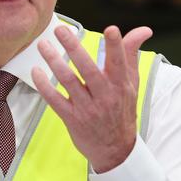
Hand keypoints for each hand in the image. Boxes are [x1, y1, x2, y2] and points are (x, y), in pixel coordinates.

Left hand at [31, 25, 152, 172]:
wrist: (116, 150)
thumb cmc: (122, 110)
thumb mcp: (132, 83)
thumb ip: (132, 54)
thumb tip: (144, 30)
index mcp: (120, 85)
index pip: (119, 62)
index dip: (116, 46)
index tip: (111, 29)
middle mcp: (104, 96)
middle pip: (87, 69)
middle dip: (73, 47)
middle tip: (61, 30)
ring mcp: (87, 108)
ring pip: (68, 81)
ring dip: (54, 62)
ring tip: (43, 45)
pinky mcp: (72, 118)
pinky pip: (55, 100)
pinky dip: (44, 85)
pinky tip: (36, 71)